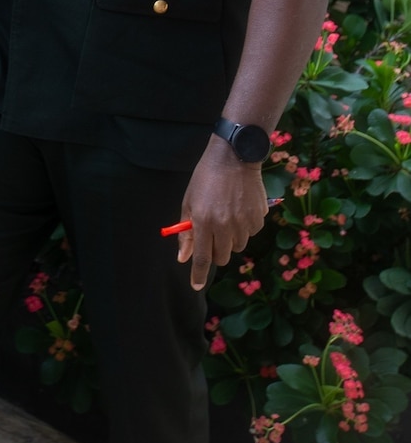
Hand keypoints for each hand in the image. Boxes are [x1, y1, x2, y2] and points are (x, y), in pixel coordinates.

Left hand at [175, 135, 269, 290]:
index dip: (198, 274)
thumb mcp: (189, 201)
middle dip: (215, 251)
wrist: (234, 157)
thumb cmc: (206, 178)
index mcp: (204, 222)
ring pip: (237, 246)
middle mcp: (225, 226)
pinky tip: (240, 208)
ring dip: (230, 238)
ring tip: (226, 214)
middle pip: (222, 257)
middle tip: (212, 234)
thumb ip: (186, 232)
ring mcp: (244, 223)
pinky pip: (250, 233)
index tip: (195, 285)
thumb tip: (183, 257)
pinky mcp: (259, 219)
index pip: (202, 258)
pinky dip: (244, 227)